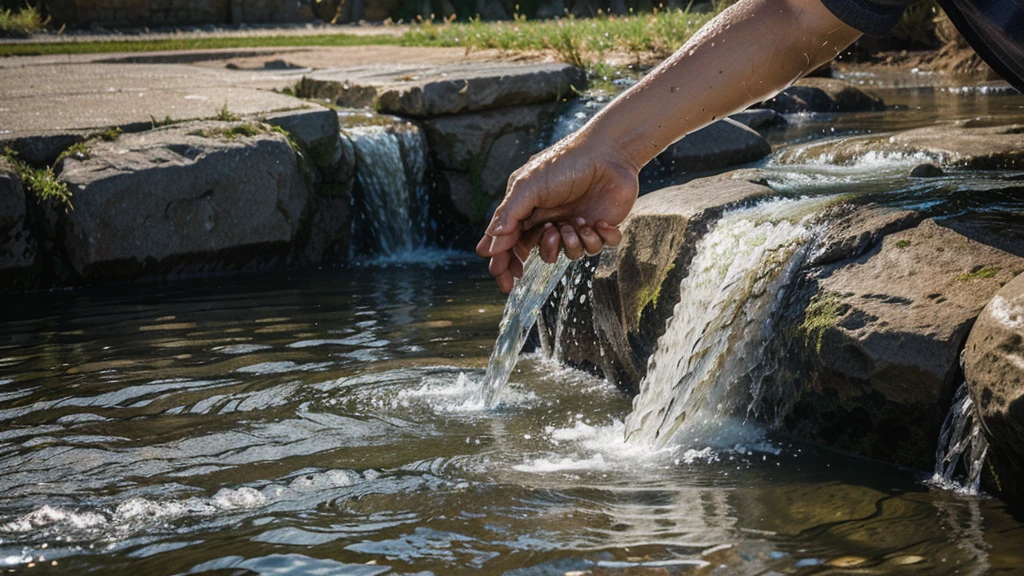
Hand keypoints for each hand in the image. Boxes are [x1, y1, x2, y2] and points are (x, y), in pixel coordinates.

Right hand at [475, 133, 639, 292]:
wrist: (608, 152)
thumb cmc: (564, 163)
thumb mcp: (528, 186)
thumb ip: (508, 215)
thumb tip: (488, 247)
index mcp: (529, 211)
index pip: (511, 245)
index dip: (505, 265)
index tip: (505, 283)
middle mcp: (551, 221)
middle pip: (541, 253)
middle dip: (546, 250)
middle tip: (552, 234)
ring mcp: (576, 225)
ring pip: (571, 254)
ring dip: (573, 242)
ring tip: (577, 222)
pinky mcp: (601, 227)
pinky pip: (598, 249)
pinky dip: (600, 238)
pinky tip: (600, 222)